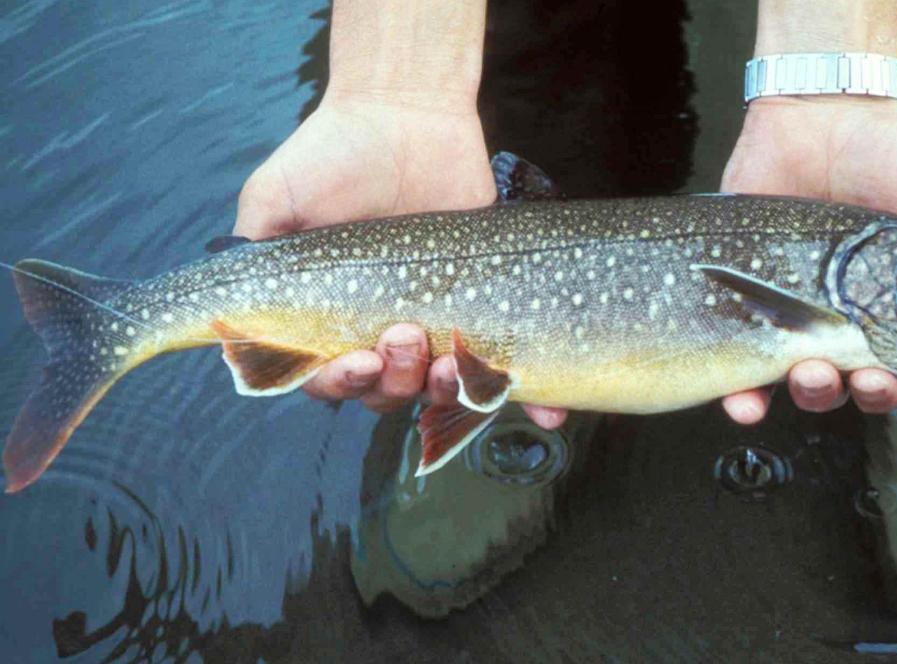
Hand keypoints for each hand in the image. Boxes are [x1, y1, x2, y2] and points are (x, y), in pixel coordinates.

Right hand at [234, 92, 565, 428]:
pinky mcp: (492, 307)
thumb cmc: (331, 155)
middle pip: (390, 392)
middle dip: (397, 379)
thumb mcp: (273, 201)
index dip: (341, 384)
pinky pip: (511, 363)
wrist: (406, 112)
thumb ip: (252, 258)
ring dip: (450, 389)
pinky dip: (533, 396)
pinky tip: (550, 410)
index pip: (330, 379)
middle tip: (406, 334)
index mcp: (332, 319)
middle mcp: (384, 328)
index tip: (356, 359)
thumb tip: (229, 321)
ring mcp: (441, 321)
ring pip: (445, 388)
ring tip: (452, 357)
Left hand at [718, 96, 896, 423]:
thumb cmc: (891, 160)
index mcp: (884, 313)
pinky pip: (733, 357)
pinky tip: (740, 401)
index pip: (889, 374)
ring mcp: (782, 312)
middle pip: (836, 386)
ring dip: (794, 393)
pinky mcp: (738, 295)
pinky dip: (736, 391)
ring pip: (785, 381)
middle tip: (834, 374)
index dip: (886, 391)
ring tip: (800, 373)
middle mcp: (833, 321)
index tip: (879, 380)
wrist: (821, 115)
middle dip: (835, 392)